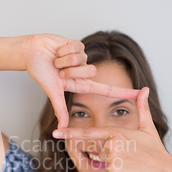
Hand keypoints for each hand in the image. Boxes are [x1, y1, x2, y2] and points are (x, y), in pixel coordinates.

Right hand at [23, 33, 140, 127]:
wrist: (31, 52)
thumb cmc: (39, 71)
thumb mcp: (52, 91)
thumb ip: (60, 109)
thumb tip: (62, 127)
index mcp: (79, 84)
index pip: (106, 90)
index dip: (123, 92)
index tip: (140, 93)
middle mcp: (82, 72)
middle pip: (90, 72)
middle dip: (71, 70)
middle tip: (58, 70)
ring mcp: (81, 58)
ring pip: (83, 59)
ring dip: (65, 60)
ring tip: (55, 60)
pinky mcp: (77, 45)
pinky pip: (78, 47)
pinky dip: (64, 49)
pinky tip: (57, 50)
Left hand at [52, 87, 171, 171]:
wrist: (165, 171)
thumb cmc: (156, 151)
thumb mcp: (148, 128)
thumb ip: (142, 109)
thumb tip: (144, 89)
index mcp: (115, 131)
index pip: (88, 133)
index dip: (69, 134)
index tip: (54, 133)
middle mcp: (111, 142)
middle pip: (98, 152)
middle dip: (109, 157)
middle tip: (129, 158)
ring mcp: (111, 155)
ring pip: (102, 163)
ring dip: (115, 165)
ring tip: (131, 164)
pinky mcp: (113, 169)